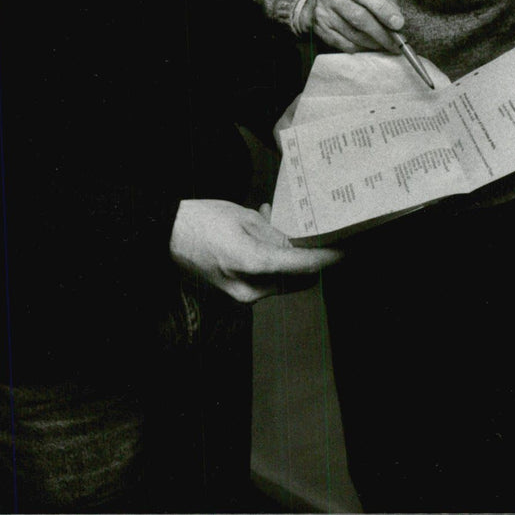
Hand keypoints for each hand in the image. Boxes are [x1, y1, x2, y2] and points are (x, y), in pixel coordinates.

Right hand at [169, 199, 341, 303]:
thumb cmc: (203, 221)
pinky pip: (268, 279)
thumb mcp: (244, 219)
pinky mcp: (238, 292)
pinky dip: (276, 261)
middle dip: (314, 259)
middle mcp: (251, 289)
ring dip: (294, 258)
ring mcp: (243, 295)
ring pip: (285, 280)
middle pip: (298, 279)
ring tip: (285, 226)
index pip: (304, 267)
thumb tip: (302, 246)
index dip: (329, 258)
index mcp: (253, 264)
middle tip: (321, 234)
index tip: (347, 248)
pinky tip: (267, 231)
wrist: (167, 236)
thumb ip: (276, 235)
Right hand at [301, 0, 404, 52]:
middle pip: (358, 16)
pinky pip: (346, 45)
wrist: (319, 0)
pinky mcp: (321, 31)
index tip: (398, 23)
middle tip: (397, 41)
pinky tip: (372, 46)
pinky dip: (363, 48)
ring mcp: (322, 13)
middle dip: (381, 32)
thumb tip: (397, 20)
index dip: (382, 9)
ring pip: (353, 34)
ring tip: (388, 45)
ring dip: (375, 43)